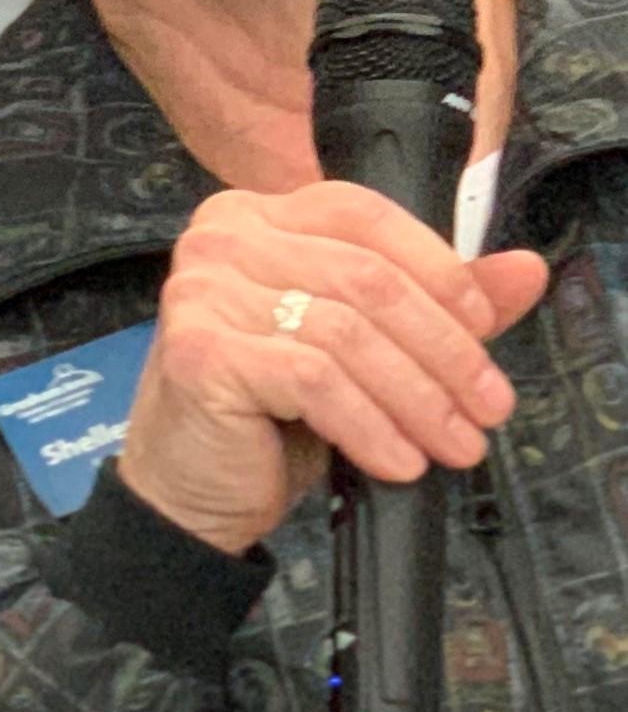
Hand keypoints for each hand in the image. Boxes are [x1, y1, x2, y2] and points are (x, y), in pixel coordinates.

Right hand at [118, 181, 547, 553]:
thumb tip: (526, 271)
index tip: (487, 326)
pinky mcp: (202, 351)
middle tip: (487, 405)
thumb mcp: (360, 351)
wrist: (187, 496)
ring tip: (455, 444)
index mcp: (259, 216)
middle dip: (444, 349)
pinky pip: (316, 381)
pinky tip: (399, 460)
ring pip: (349, 333)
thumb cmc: (265, 418)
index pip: (365, 215)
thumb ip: (434, 305)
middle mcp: (222, 238)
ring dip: (418, 397)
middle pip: (366, 278)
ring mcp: (204, 290)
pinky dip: (371, 425)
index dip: (437, 269)